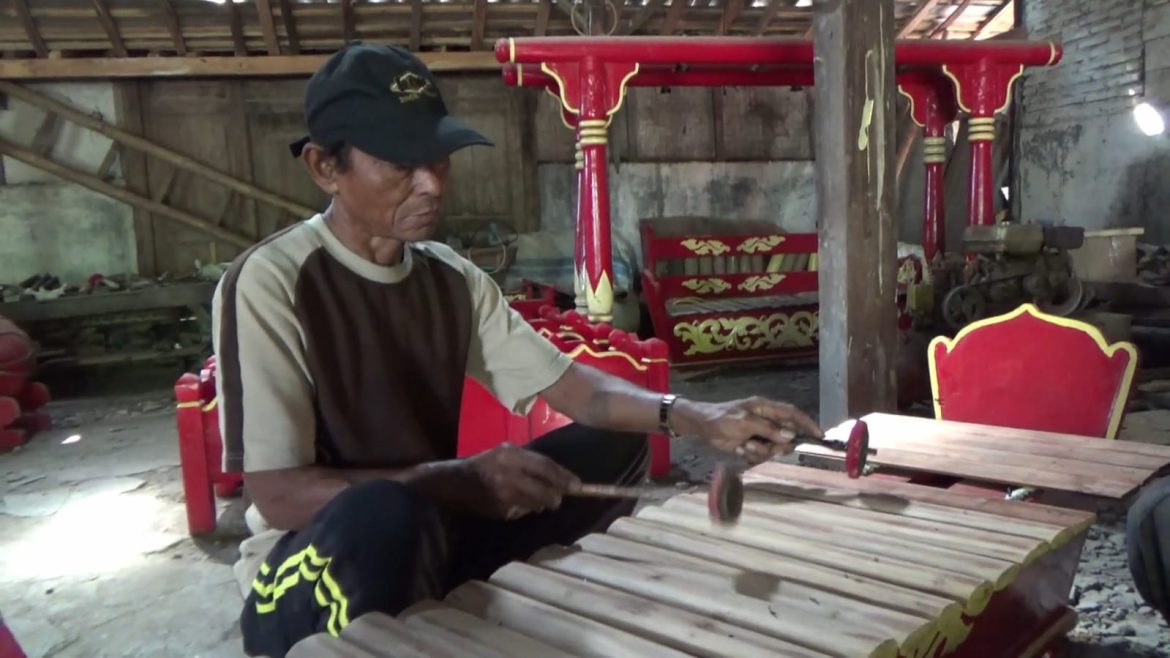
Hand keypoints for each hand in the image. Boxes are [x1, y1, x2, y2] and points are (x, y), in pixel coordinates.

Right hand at [460, 443, 580, 520]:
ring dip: (541, 503)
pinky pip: (523, 512)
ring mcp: (503, 496)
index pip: (545, 467)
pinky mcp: (500, 512)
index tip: (578, 485)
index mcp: (509, 456)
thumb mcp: (505, 452)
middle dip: (556, 496)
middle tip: (559, 498)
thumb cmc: (484, 463)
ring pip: (537, 505)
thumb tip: (560, 475)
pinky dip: (525, 508)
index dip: (564, 477)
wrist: (454, 483)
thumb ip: (530, 460)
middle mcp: (507, 475)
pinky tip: (515, 501)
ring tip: (532, 496)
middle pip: (545, 491)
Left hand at [675, 397, 823, 463]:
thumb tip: (790, 436)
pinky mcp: (753, 445)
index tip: (819, 435)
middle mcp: (767, 421)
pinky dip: (752, 454)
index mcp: (767, 408)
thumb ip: (768, 429)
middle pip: (786, 437)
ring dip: (760, 451)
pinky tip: (739, 448)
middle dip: (776, 445)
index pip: (793, 414)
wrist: (702, 426)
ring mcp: (760, 434)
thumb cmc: (722, 418)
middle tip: (761, 445)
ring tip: (744, 445)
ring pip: (774, 449)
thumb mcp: (745, 422)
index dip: (807, 423)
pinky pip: (762, 455)